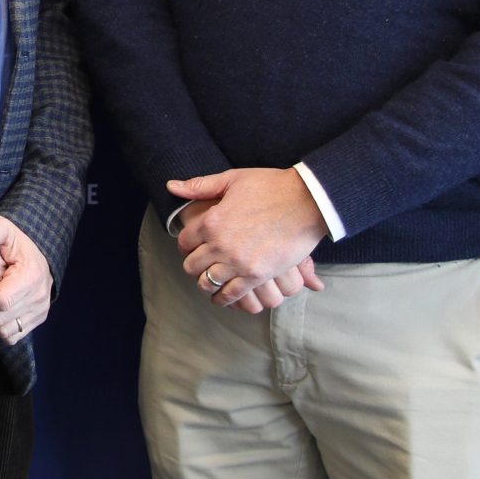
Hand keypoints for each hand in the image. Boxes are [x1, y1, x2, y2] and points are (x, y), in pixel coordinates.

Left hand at [0, 215, 52, 343]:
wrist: (35, 253)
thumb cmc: (13, 241)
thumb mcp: (0, 227)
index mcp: (31, 276)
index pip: (1, 301)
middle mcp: (40, 296)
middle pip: (1, 318)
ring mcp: (41, 309)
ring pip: (6, 330)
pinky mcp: (39, 317)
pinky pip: (14, 336)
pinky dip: (0, 328)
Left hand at [170, 168, 327, 306]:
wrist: (308, 200)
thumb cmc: (271, 186)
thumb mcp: (233, 179)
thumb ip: (201, 186)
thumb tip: (171, 186)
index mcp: (211, 221)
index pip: (184, 241)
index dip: (186, 244)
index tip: (193, 246)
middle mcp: (220, 244)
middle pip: (192, 265)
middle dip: (194, 265)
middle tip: (202, 265)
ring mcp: (237, 262)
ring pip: (208, 283)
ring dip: (206, 284)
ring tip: (211, 282)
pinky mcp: (257, 275)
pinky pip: (231, 295)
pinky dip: (224, 298)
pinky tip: (225, 296)